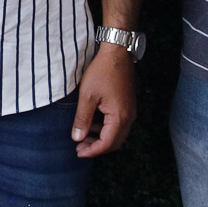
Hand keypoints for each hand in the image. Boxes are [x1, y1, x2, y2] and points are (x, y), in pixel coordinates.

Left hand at [73, 42, 135, 156]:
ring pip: (117, 134)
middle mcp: (129, 117)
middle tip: (79, 147)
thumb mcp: (87, 96)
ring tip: (83, 135)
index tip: (78, 152)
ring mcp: (130, 111)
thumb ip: (82, 119)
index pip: (107, 144)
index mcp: (119, 117)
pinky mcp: (128, 105)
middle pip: (114, 143)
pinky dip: (106, 129)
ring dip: (101, 138)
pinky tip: (92, 123)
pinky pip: (119, 124)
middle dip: (97, 147)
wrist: (117, 53)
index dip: (92, 151)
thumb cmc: (102, 72)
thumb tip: (77, 138)